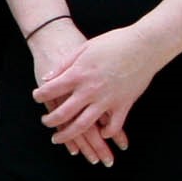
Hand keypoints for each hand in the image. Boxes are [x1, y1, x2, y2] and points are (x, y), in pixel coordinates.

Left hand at [33, 23, 157, 166]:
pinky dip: (107, 132)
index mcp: (78, 74)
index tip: (37, 97)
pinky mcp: (124, 104)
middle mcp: (90, 90)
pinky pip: (114, 125)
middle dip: (50, 121)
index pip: (50, 90)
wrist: (144, 45)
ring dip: (69, 134)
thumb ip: (64, 65)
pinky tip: (101, 134)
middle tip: (46, 122)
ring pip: (83, 125)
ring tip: (59, 137)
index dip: (40, 95)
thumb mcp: (84, 48)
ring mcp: (107, 100)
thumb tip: (47, 78)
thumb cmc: (114, 43)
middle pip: (63, 113)